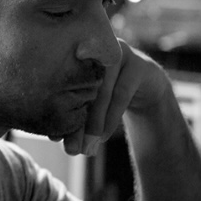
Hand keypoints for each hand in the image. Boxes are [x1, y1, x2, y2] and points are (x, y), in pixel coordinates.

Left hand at [61, 40, 168, 156]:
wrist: (146, 86)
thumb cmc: (109, 96)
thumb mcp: (90, 104)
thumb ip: (73, 115)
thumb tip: (54, 138)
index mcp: (77, 55)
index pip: (65, 87)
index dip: (60, 114)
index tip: (55, 140)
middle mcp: (96, 51)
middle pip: (83, 90)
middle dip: (78, 123)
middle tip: (73, 149)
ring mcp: (118, 54)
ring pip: (102, 92)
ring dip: (94, 123)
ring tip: (89, 146)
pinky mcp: (138, 64)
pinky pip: (121, 94)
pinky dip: (111, 118)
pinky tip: (104, 136)